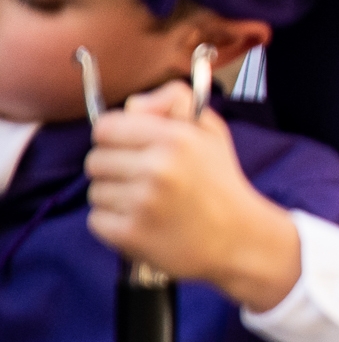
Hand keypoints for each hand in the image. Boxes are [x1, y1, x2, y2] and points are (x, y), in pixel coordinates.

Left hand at [83, 82, 302, 309]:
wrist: (239, 239)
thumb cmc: (219, 183)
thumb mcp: (210, 132)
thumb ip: (174, 102)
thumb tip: (132, 105)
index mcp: (176, 139)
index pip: (105, 128)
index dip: (114, 138)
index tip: (130, 150)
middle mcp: (158, 168)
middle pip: (95, 161)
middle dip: (114, 170)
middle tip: (144, 181)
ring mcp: (143, 203)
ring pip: (95, 192)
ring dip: (115, 198)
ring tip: (147, 204)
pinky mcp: (132, 234)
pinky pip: (96, 220)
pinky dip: (114, 224)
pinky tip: (142, 223)